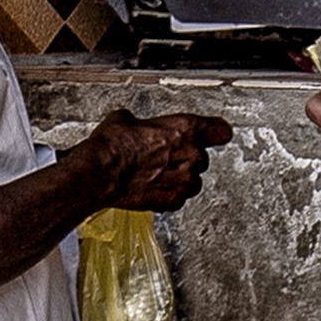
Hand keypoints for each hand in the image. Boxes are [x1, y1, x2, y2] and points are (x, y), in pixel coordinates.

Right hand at [83, 109, 224, 212]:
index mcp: (185, 129)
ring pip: (193, 181)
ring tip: (156, 175)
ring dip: (180, 179)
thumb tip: (134, 125)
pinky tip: (152, 188)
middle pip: (202, 158)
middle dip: (185, 159)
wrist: (99, 173)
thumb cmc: (112, 146)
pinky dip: (169, 196)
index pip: (220, 131)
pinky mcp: (174, 200)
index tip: (214, 135)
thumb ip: (143, 123)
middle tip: (163, 158)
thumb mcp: (124, 120)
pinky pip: (179, 198)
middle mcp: (191, 155)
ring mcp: (184, 180)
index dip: (216, 133)